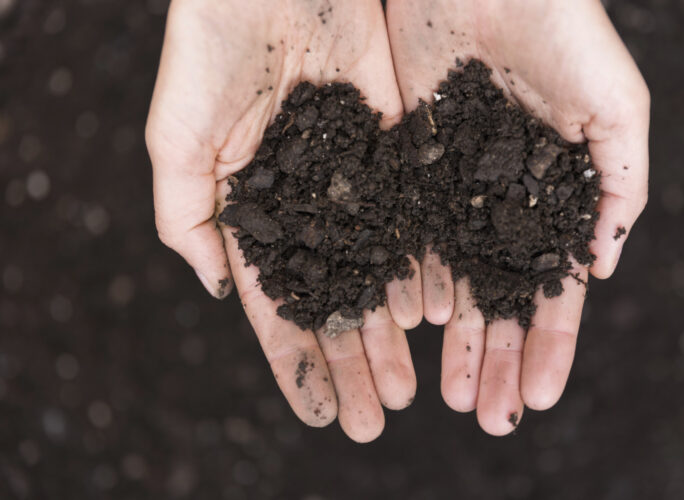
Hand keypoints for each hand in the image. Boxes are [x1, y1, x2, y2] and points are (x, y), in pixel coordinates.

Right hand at [146, 0, 416, 441]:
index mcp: (254, 211)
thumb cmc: (209, 51)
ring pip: (377, 273)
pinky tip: (432, 319)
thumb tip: (218, 290)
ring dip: (390, 334)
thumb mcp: (177, 141)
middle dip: (353, 361)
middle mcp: (309, 207)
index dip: (296, 360)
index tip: (320, 412)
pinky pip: (411, 222)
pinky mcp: (395, 152)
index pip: (277, 305)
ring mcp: (354, 183)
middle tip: (376, 418)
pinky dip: (421, 271)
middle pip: (334, 300)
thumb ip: (188, 219)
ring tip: (408, 388)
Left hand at [387, 0, 649, 434]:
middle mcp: (505, 205)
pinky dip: (413, 283)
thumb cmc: (565, 31)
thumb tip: (602, 269)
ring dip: (453, 342)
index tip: (537, 399)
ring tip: (447, 394)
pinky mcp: (412, 167)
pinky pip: (410, 236)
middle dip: (495, 360)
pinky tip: (412, 327)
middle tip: (485, 418)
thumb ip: (621, 188)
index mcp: (557, 198)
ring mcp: (457, 190)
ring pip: (453, 280)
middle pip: (499, 299)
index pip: (553, 290)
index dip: (549, 346)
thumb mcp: (618, 109)